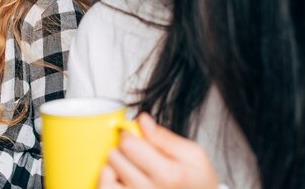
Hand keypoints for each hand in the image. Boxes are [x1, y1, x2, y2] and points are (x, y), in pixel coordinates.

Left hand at [98, 113, 218, 188]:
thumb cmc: (198, 182)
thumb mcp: (193, 155)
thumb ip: (165, 137)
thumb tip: (142, 121)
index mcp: (168, 175)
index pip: (129, 145)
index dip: (128, 133)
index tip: (133, 133)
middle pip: (115, 158)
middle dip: (121, 148)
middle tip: (131, 149)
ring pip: (106, 177)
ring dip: (111, 167)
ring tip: (123, 165)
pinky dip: (107, 181)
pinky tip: (119, 178)